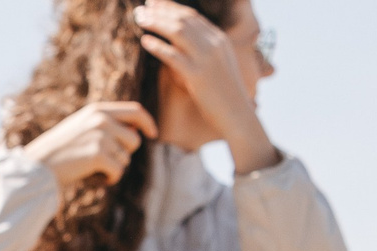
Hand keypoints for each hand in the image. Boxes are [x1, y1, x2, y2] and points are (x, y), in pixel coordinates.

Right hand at [20, 101, 155, 190]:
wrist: (37, 166)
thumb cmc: (57, 152)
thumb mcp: (80, 128)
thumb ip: (104, 124)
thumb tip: (135, 131)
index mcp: (98, 110)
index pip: (135, 111)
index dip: (148, 123)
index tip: (153, 134)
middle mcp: (101, 119)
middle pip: (134, 139)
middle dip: (125, 154)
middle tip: (105, 161)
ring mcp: (100, 136)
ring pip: (126, 158)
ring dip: (113, 168)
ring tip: (92, 169)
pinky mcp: (98, 154)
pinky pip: (118, 171)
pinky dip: (109, 179)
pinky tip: (94, 178)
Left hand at [135, 2, 278, 172]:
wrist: (237, 114)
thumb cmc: (223, 95)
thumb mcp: (215, 66)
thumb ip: (200, 53)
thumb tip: (178, 47)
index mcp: (219, 39)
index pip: (192, 16)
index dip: (171, 8)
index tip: (154, 3)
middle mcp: (214, 44)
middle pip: (183, 20)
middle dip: (160, 11)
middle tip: (140, 8)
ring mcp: (207, 58)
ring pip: (178, 32)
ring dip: (156, 23)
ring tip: (139, 19)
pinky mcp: (198, 75)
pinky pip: (174, 56)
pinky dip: (158, 46)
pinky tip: (144, 41)